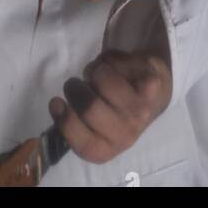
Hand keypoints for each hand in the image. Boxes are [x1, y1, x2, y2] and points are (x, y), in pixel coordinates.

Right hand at [48, 49, 172, 163]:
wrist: (151, 94)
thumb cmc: (111, 110)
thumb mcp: (91, 126)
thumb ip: (74, 123)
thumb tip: (57, 107)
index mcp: (107, 148)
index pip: (85, 144)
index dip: (66, 122)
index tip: (55, 101)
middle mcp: (127, 134)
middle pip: (90, 107)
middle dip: (74, 88)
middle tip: (74, 84)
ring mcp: (142, 110)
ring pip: (102, 78)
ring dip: (93, 70)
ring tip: (98, 75)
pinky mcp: (151, 84)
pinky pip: (117, 62)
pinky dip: (109, 58)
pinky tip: (117, 66)